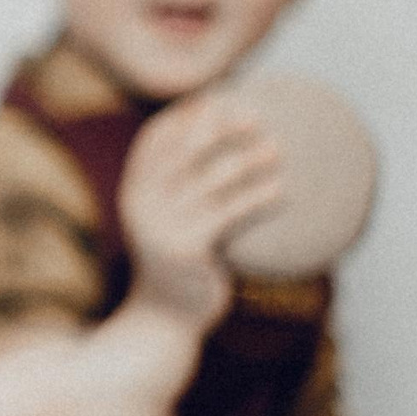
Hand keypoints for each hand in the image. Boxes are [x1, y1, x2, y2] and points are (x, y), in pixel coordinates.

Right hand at [119, 93, 282, 329]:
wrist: (164, 318)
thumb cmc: (179, 263)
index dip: (185, 115)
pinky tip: (281, 191)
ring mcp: (160, 225)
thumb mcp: (169, 221)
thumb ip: (183, 189)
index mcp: (134, 190)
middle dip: (220, 127)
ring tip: (278, 149)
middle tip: (256, 114)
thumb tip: (226, 150)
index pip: (155, 140)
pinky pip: (228, 215)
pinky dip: (257, 198)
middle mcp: (141, 202)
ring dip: (248, 159)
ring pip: (211, 180)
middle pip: (184, 151)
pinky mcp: (184, 248)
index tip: (218, 97)